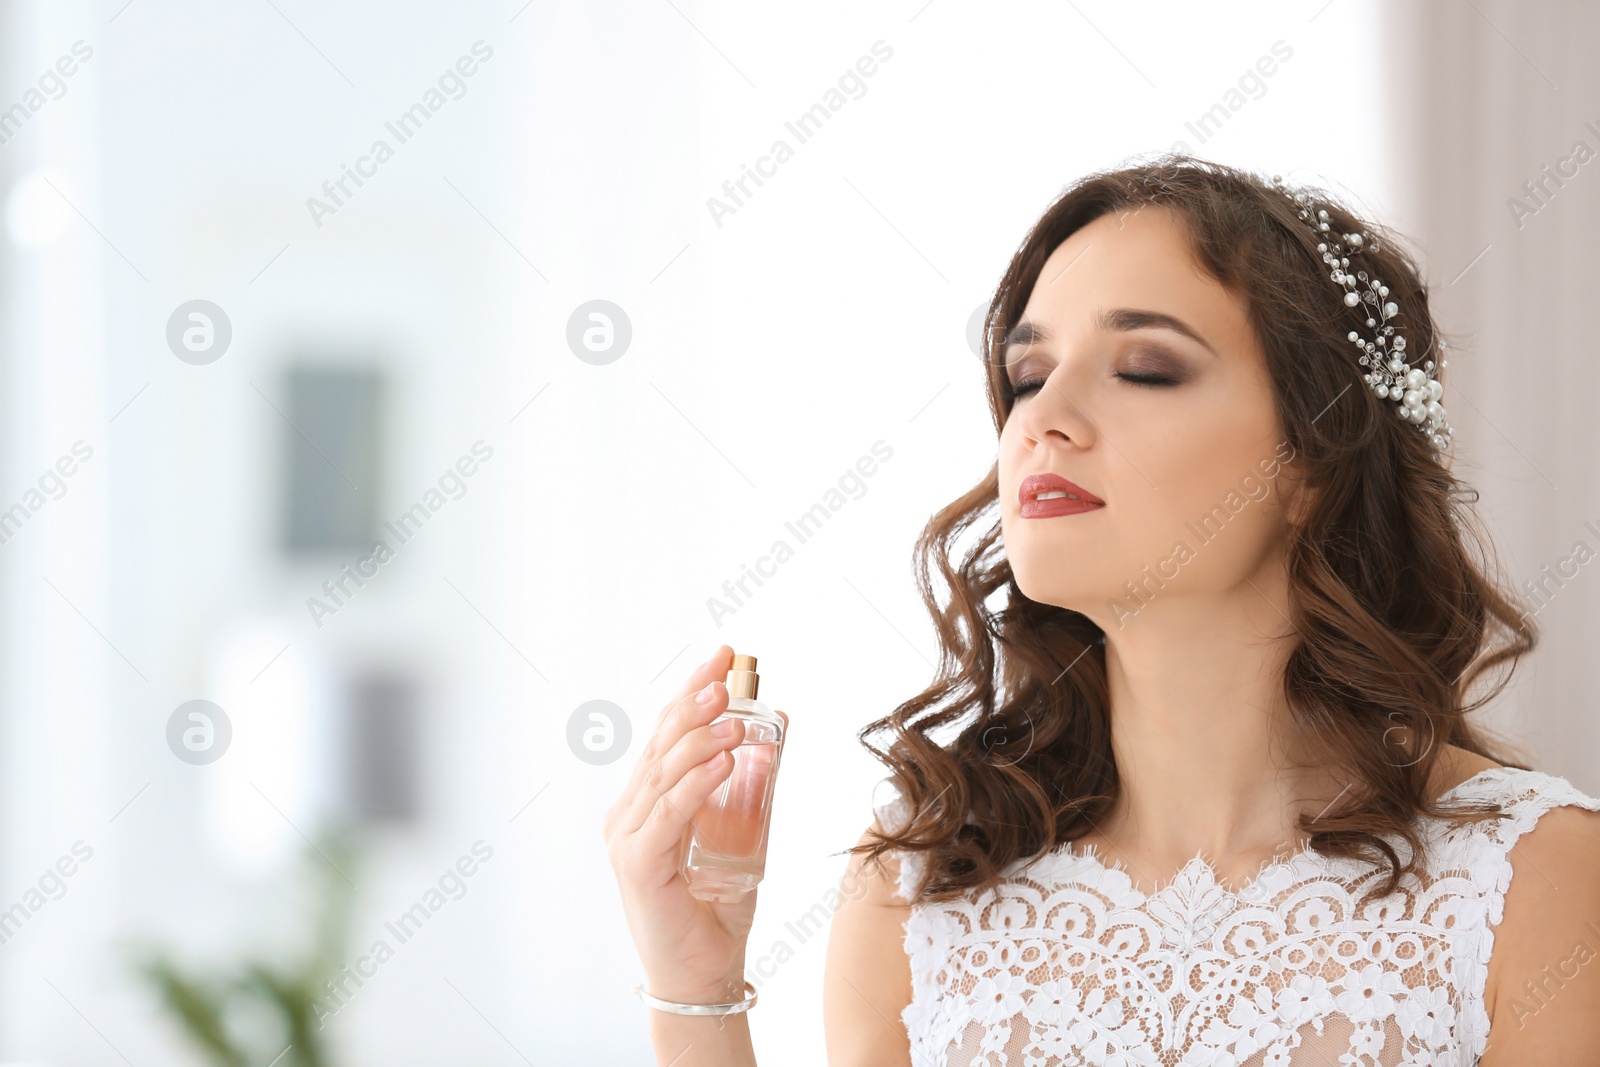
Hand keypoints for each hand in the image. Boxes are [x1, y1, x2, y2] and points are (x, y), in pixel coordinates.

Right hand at [603, 645, 788, 1004]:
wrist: (702, 973)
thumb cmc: (716, 907)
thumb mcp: (744, 831)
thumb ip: (753, 782)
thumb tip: (776, 727)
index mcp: (647, 801)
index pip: (667, 732)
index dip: (693, 690)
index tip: (721, 655)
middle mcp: (630, 813)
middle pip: (660, 743)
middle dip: (694, 703)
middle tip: (724, 673)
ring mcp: (628, 837)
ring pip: (663, 772)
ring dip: (700, 738)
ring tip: (733, 715)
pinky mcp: (637, 864)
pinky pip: (669, 813)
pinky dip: (697, 783)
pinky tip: (724, 761)